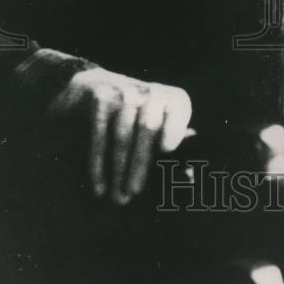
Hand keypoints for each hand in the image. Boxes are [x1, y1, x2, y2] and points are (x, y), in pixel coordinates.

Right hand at [49, 67, 191, 203]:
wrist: (94, 86)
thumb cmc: (137, 117)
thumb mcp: (159, 123)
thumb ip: (174, 145)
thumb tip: (189, 176)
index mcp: (172, 99)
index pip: (177, 115)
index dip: (173, 131)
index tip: (166, 151)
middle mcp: (150, 91)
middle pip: (147, 129)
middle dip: (140, 165)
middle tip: (133, 194)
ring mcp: (124, 92)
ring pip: (122, 136)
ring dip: (119, 170)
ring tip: (118, 197)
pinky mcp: (100, 97)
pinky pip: (100, 135)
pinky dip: (99, 163)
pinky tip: (99, 186)